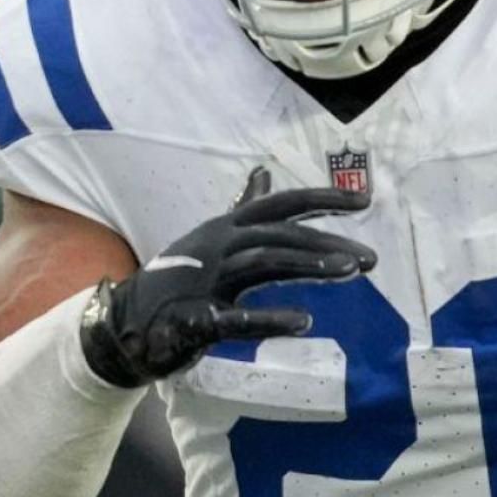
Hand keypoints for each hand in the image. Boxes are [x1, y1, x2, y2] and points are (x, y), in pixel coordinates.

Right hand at [79, 167, 376, 386]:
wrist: (126, 322)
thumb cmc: (178, 277)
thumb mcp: (212, 236)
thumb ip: (243, 208)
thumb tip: (263, 174)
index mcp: (227, 226)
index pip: (281, 204)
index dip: (322, 198)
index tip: (365, 201)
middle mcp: (219, 245)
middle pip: (280, 233)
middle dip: (327, 241)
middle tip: (371, 258)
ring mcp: (206, 280)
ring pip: (264, 262)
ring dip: (308, 265)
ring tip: (349, 271)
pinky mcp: (196, 318)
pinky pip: (237, 318)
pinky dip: (271, 319)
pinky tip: (304, 321)